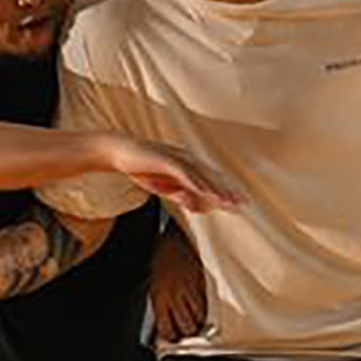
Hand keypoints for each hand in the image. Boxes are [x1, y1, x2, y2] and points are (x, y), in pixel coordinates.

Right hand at [106, 135, 241, 213]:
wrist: (120, 153)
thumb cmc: (144, 169)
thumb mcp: (166, 188)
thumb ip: (183, 196)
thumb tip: (200, 207)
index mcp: (190, 165)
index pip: (213, 179)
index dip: (227, 191)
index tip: (240, 203)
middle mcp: (188, 159)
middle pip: (211, 176)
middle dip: (226, 191)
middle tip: (240, 204)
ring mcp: (177, 157)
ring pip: (200, 175)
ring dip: (214, 188)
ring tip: (225, 201)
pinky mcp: (165, 158)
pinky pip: (182, 172)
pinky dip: (193, 182)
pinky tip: (202, 191)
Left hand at [149, 226, 207, 341]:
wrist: (175, 235)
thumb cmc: (163, 257)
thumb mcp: (155, 282)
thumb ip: (162, 303)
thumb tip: (165, 324)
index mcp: (159, 296)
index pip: (166, 327)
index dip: (171, 337)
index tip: (174, 339)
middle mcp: (175, 294)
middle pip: (187, 325)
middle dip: (190, 332)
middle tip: (190, 332)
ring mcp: (191, 288)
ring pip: (201, 316)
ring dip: (201, 322)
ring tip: (201, 322)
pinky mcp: (204, 281)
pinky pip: (209, 302)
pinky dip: (210, 308)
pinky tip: (209, 308)